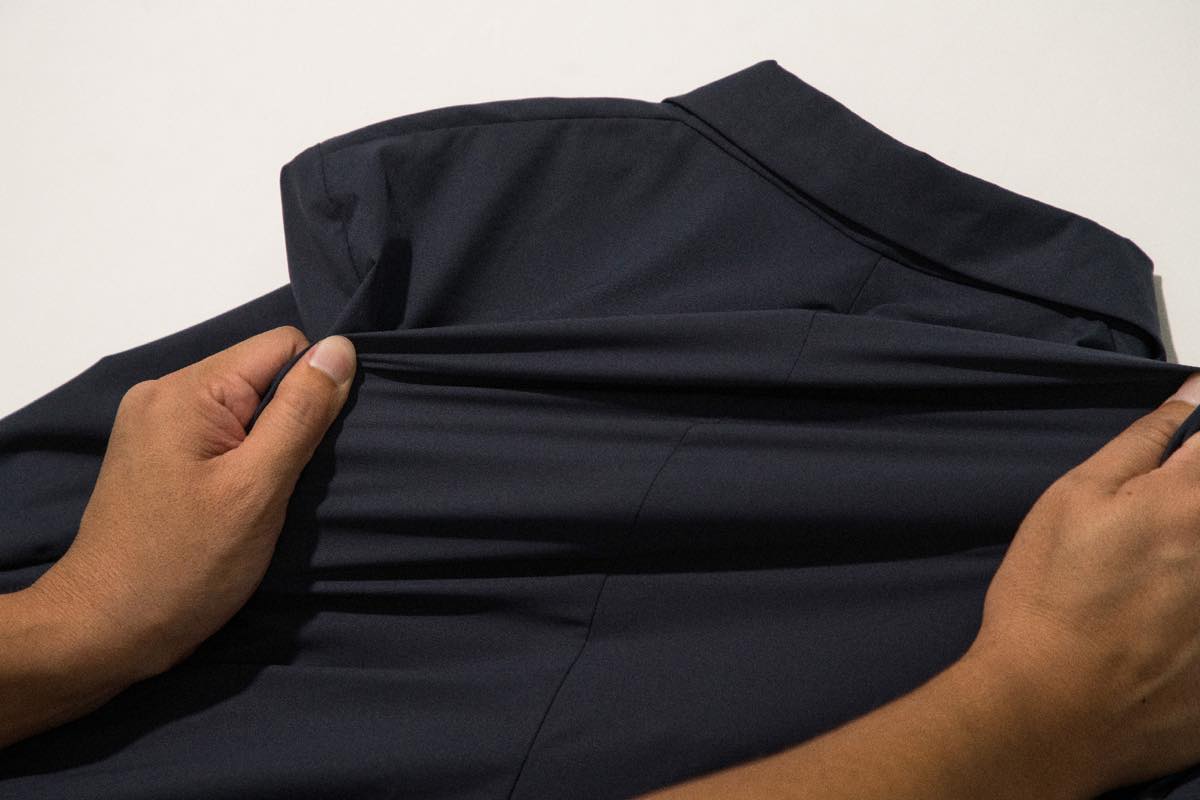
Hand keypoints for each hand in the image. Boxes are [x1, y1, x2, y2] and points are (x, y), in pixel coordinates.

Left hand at [25, 327, 355, 683]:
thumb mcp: (258, 488)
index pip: (282, 346)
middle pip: (261, 374)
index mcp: (187, 390)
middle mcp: (164, 393)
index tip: (318, 446)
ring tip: (267, 495)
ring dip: (268, 443)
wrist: (106, 630)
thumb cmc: (186, 565)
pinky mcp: (153, 454)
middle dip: (291, 418)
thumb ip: (302, 413)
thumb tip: (341, 349)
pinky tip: (241, 500)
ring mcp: (153, 424)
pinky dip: (242, 458)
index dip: (316, 386)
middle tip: (291, 481)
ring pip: (243, 406)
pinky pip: (218, 432)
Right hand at [963, 371, 1199, 792]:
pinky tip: (1151, 624)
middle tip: (1136, 550)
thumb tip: (1191, 396)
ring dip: (1185, 565)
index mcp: (1192, 505)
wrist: (1050, 708)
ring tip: (1137, 588)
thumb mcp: (1072, 501)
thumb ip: (1142, 443)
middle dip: (1183, 513)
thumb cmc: (1048, 597)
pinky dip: (1190, 613)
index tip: (1176, 468)